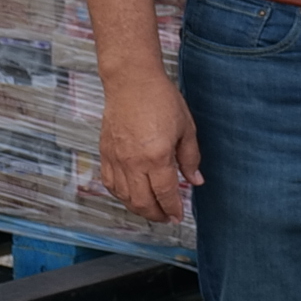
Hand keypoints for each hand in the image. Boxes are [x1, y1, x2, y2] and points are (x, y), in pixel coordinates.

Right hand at [98, 63, 199, 224]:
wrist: (131, 82)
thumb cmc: (161, 100)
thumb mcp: (186, 128)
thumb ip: (190, 158)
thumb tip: (196, 181)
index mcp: (157, 156)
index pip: (165, 193)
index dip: (172, 208)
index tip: (178, 216)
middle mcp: (133, 162)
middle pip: (142, 202)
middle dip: (156, 215)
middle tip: (167, 218)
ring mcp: (116, 159)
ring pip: (124, 197)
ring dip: (138, 208)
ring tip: (152, 211)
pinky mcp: (104, 153)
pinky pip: (110, 184)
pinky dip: (121, 195)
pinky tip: (131, 196)